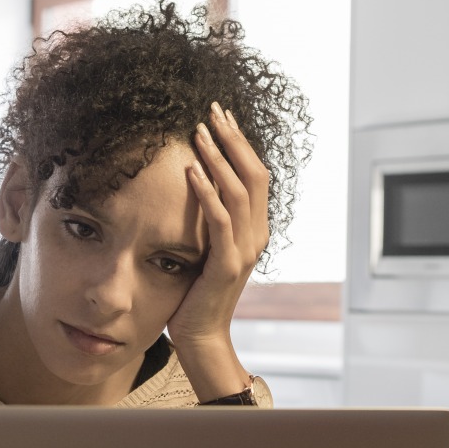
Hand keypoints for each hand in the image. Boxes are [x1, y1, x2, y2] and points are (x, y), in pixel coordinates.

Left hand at [168, 102, 268, 400]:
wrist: (201, 336)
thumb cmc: (195, 293)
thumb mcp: (205, 249)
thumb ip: (208, 221)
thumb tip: (192, 184)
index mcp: (255, 229)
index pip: (254, 175)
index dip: (240, 143)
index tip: (221, 116)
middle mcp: (256, 235)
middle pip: (253, 174)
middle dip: (233, 139)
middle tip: (213, 110)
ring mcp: (245, 250)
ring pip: (239, 191)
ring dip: (218, 158)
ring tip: (199, 131)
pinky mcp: (227, 264)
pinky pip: (220, 220)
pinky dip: (207, 192)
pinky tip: (192, 170)